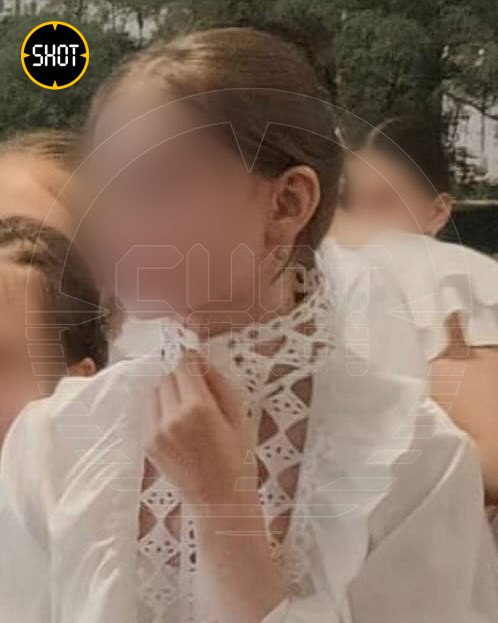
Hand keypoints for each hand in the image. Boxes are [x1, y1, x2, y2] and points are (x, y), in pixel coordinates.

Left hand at [149, 353, 286, 622]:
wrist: (220, 501)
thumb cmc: (238, 458)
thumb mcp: (238, 415)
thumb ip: (219, 383)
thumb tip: (200, 358)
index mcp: (198, 407)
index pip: (184, 365)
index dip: (193, 362)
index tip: (201, 369)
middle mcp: (171, 416)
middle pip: (168, 377)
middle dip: (183, 378)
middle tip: (199, 394)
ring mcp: (156, 432)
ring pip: (156, 393)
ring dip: (170, 393)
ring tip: (188, 410)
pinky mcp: (148, 444)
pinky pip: (151, 412)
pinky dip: (163, 410)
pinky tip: (179, 426)